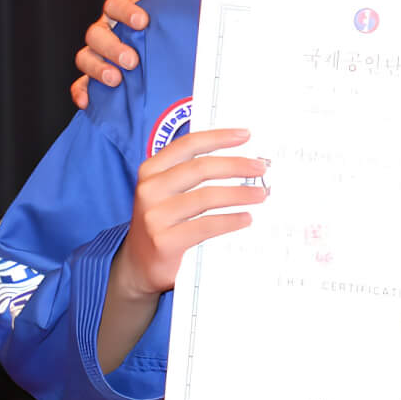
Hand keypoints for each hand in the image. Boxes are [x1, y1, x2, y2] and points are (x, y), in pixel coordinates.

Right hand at [70, 0, 185, 107]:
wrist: (157, 50)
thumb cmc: (159, 24)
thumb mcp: (165, 5)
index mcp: (119, 11)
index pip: (114, 5)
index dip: (126, 12)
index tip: (142, 21)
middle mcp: (103, 31)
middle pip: (96, 34)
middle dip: (112, 47)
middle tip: (132, 60)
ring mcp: (95, 54)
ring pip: (85, 58)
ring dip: (97, 69)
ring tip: (115, 79)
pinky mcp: (92, 79)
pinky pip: (79, 85)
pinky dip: (81, 92)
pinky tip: (88, 102)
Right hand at [112, 127, 266, 300]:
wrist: (139, 264)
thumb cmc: (163, 221)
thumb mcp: (167, 192)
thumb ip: (191, 173)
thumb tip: (239, 158)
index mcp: (151, 171)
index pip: (188, 145)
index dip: (218, 137)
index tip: (246, 135)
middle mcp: (150, 190)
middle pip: (201, 168)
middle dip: (236, 165)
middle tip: (261, 167)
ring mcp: (155, 216)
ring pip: (206, 196)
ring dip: (240, 194)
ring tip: (260, 194)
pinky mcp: (164, 241)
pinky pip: (206, 225)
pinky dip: (231, 220)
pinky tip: (246, 218)